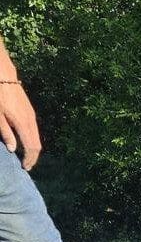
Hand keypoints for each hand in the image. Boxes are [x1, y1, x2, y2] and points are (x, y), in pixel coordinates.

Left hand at [0, 44, 40, 169]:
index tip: (24, 168)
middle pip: (37, 145)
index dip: (29, 160)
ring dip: (32, 149)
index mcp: (23, 124)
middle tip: (25, 165)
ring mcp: (31, 116)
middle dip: (32, 157)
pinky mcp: (29, 112)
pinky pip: (34, 131)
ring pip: (36, 138)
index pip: (32, 148)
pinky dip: (31, 140)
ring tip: (25, 156)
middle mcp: (31, 121)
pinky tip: (24, 142)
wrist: (2, 73)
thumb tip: (13, 150)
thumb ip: (5, 132)